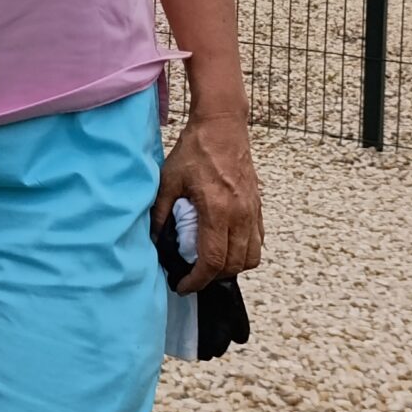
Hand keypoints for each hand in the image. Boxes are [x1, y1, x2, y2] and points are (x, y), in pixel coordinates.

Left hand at [153, 107, 261, 293]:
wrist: (222, 126)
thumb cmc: (194, 151)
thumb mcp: (169, 180)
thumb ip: (161, 212)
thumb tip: (153, 240)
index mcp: (217, 210)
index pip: (213, 261)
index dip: (198, 280)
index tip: (182, 285)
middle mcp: (240, 215)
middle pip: (233, 265)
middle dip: (212, 278)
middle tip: (193, 276)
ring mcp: (252, 211)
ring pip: (251, 257)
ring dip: (232, 268)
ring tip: (211, 265)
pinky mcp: (258, 206)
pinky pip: (258, 241)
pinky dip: (245, 252)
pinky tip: (227, 247)